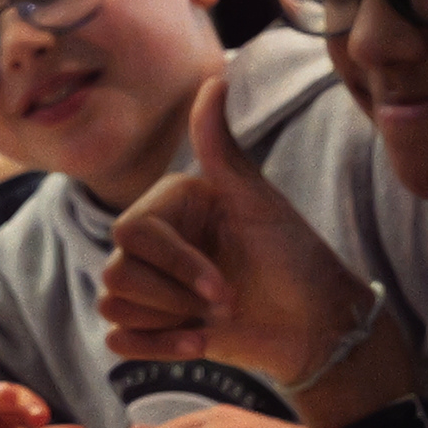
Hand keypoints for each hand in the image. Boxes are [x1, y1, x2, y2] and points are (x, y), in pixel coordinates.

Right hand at [99, 76, 375, 392]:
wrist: (315, 326)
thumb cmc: (294, 257)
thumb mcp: (258, 202)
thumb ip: (222, 147)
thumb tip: (215, 79)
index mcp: (170, 206)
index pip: (132, 233)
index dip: (174, 264)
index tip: (222, 284)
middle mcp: (154, 242)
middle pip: (116, 272)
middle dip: (173, 298)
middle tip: (225, 303)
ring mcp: (151, 285)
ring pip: (111, 303)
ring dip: (167, 324)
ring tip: (212, 324)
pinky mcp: (152, 327)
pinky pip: (116, 339)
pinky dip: (154, 348)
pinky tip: (198, 345)